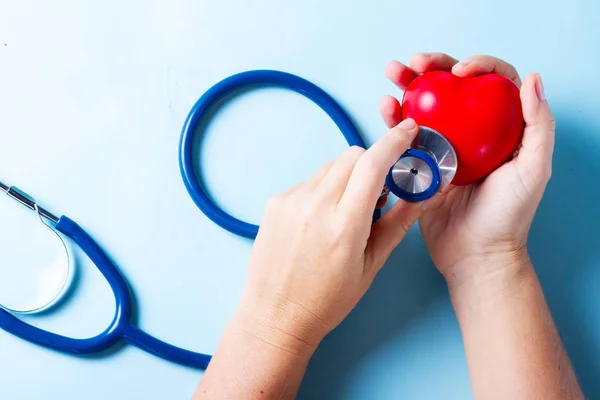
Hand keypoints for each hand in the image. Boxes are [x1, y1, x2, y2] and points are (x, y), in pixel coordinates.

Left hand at [234, 119, 422, 351]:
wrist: (276, 315)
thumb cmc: (326, 300)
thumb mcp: (371, 265)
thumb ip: (398, 223)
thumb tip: (426, 194)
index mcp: (344, 226)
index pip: (373, 165)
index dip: (394, 142)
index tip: (408, 130)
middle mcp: (314, 207)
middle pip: (351, 156)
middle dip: (370, 164)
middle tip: (373, 194)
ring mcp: (290, 202)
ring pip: (330, 167)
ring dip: (345, 178)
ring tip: (343, 213)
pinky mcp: (275, 202)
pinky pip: (309, 181)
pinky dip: (323, 190)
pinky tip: (320, 220)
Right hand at [380, 53, 554, 285]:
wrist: (474, 253)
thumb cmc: (508, 216)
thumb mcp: (533, 170)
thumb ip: (538, 126)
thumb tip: (531, 79)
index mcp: (501, 129)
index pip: (493, 83)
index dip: (478, 66)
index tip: (459, 72)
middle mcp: (472, 132)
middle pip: (452, 88)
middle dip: (433, 68)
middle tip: (415, 62)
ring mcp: (444, 147)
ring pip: (425, 106)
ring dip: (407, 86)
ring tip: (393, 74)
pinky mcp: (422, 163)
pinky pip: (406, 135)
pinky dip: (394, 119)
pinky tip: (386, 107)